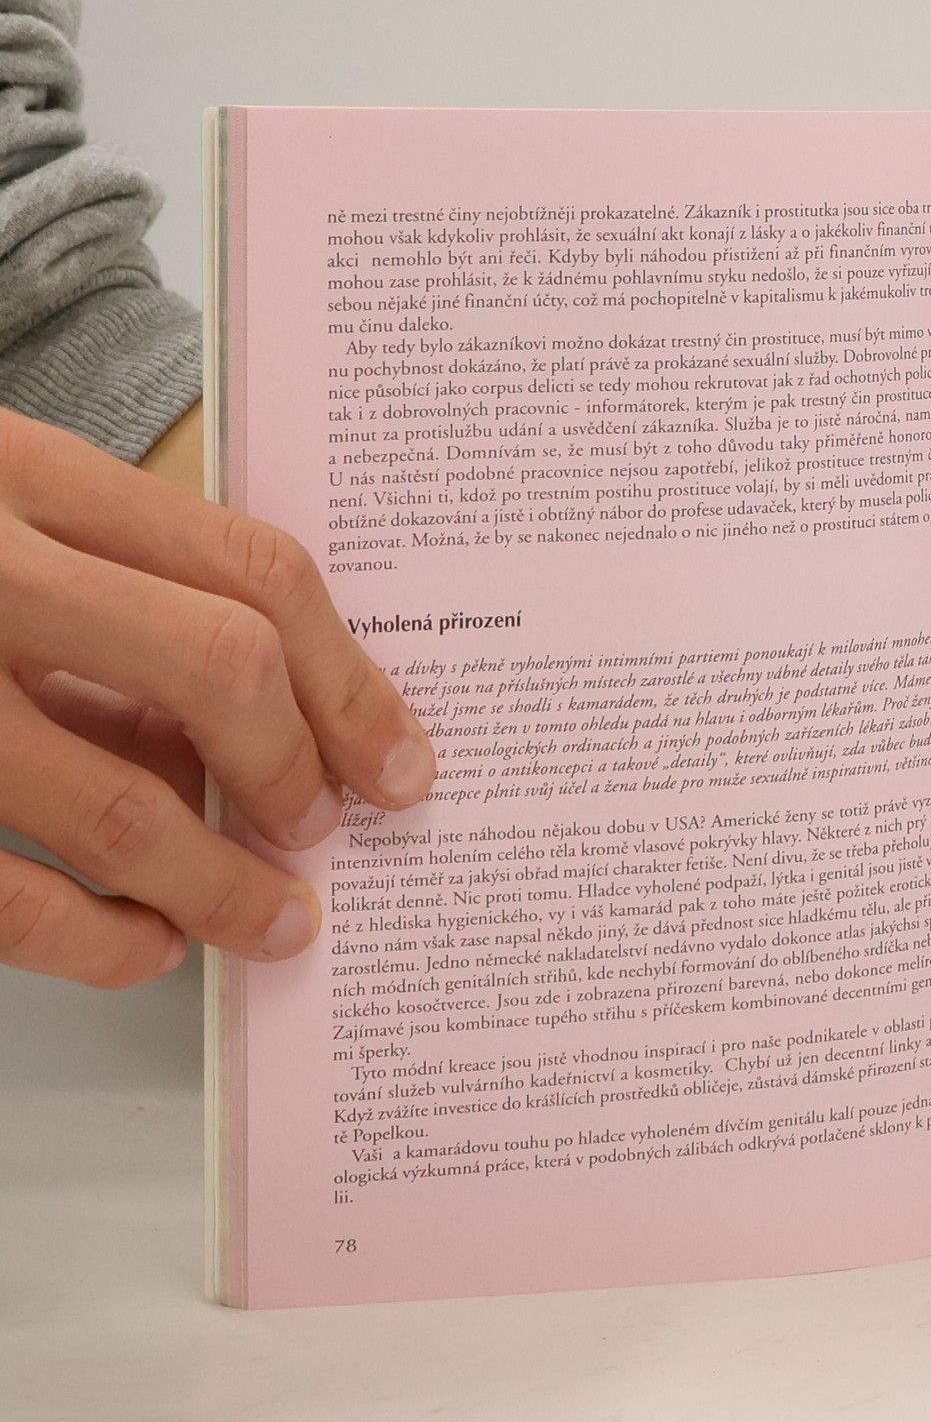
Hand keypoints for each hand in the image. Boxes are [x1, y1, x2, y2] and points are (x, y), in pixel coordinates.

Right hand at [0, 409, 435, 988]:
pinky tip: (142, 945)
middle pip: (219, 669)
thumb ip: (109, 592)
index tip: (399, 760)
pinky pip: (3, 894)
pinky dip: (96, 938)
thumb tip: (262, 731)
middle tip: (321, 829)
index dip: (354, 679)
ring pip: (118, 805)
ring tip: (270, 920)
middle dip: (297, 769)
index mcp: (21, 476)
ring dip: (220, 884)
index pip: (252, 570)